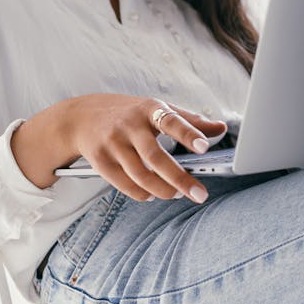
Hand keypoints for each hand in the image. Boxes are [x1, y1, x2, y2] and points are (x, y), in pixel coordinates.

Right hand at [67, 93, 225, 202]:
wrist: (82, 118)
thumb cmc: (129, 114)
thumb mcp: (158, 109)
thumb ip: (190, 120)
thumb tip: (221, 128)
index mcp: (149, 109)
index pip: (171, 121)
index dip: (188, 134)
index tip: (205, 147)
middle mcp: (130, 125)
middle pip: (156, 157)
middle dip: (180, 179)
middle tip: (200, 194)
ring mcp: (113, 143)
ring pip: (141, 175)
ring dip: (163, 190)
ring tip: (177, 194)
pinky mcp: (100, 161)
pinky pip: (125, 185)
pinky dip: (142, 194)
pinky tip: (153, 194)